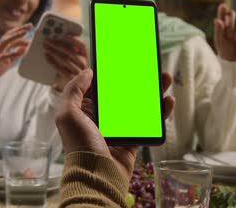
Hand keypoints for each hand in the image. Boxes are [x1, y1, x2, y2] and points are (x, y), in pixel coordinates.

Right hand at [0, 24, 31, 102]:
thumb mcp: (7, 61)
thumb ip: (15, 55)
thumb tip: (24, 48)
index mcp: (0, 48)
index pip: (10, 36)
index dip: (19, 30)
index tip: (29, 26)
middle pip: (8, 35)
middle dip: (19, 29)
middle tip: (30, 25)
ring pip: (4, 42)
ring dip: (15, 36)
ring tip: (24, 33)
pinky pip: (2, 56)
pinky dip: (12, 53)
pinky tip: (20, 51)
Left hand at [44, 36, 87, 91]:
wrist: (65, 80)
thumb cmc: (65, 61)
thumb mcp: (67, 52)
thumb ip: (63, 44)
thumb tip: (53, 35)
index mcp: (83, 53)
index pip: (81, 45)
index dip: (74, 39)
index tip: (64, 35)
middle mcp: (82, 62)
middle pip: (71, 52)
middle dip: (58, 45)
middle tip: (47, 40)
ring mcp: (77, 71)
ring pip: (65, 60)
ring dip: (54, 52)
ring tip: (45, 47)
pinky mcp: (69, 78)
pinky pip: (60, 69)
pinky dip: (52, 61)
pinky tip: (46, 56)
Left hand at [55, 69, 174, 180]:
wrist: (96, 175)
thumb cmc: (79, 145)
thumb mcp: (67, 114)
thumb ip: (74, 90)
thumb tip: (87, 72)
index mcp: (85, 110)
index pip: (99, 86)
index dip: (110, 73)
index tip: (123, 60)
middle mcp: (102, 117)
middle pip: (122, 92)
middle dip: (136, 79)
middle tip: (149, 66)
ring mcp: (119, 127)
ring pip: (138, 104)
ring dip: (152, 91)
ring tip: (164, 79)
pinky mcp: (133, 138)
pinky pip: (149, 122)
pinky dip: (160, 112)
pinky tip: (168, 100)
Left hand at [214, 4, 235, 61]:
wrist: (235, 58)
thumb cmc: (224, 48)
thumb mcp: (219, 40)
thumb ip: (218, 30)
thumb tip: (217, 20)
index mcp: (222, 23)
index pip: (222, 12)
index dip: (222, 8)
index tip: (223, 6)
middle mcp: (231, 22)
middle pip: (232, 13)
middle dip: (230, 22)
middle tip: (228, 34)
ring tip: (234, 38)